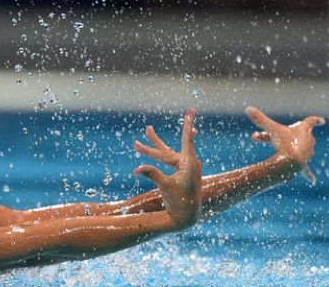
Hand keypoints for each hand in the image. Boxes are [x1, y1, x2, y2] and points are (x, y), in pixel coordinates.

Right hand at [133, 108, 201, 228]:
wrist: (187, 217)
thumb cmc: (179, 202)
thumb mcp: (165, 187)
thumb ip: (153, 175)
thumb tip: (137, 168)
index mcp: (189, 163)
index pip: (187, 139)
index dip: (188, 124)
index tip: (191, 110)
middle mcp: (188, 163)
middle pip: (167, 149)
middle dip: (153, 142)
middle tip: (147, 128)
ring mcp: (185, 168)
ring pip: (166, 154)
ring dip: (154, 147)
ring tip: (147, 131)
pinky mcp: (181, 173)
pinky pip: (169, 160)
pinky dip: (160, 155)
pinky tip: (156, 150)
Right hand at [245, 106, 323, 183]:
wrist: (291, 162)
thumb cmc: (284, 143)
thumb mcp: (271, 130)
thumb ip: (260, 119)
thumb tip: (248, 108)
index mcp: (303, 129)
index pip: (311, 122)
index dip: (315, 120)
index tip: (322, 121)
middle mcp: (309, 140)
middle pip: (298, 136)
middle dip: (285, 135)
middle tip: (274, 136)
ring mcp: (308, 153)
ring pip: (300, 149)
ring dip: (292, 147)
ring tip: (282, 149)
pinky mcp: (304, 165)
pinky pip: (307, 170)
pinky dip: (309, 174)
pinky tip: (313, 181)